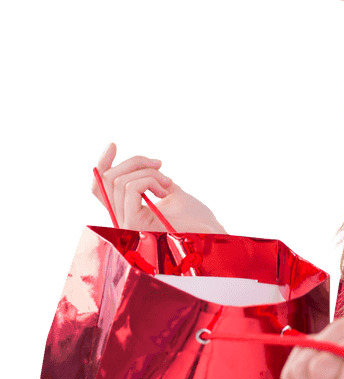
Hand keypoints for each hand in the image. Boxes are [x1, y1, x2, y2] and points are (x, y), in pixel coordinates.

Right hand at [91, 141, 226, 232]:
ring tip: (167, 182)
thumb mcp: (169, 191)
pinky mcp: (133, 223)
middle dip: (134, 162)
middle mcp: (121, 219)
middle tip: (160, 164)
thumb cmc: (194, 216)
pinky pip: (130, 188)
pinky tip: (166, 190)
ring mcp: (125, 223)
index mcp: (128, 212)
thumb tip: (139, 164)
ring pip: (120, 181)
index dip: (103, 165)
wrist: (208, 233)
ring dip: (148, 172)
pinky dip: (149, 180)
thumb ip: (151, 181)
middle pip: (108, 180)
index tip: (113, 145)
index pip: (100, 189)